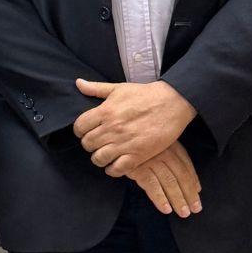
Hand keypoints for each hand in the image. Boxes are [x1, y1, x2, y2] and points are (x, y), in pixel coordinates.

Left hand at [74, 78, 196, 173]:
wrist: (173, 102)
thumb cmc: (145, 95)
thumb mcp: (119, 88)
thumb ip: (96, 88)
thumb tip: (78, 83)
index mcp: (105, 111)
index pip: (79, 127)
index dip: (80, 131)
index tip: (86, 131)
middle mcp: (112, 128)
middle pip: (87, 144)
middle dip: (89, 144)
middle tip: (97, 143)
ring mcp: (124, 143)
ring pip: (98, 158)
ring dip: (99, 158)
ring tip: (105, 154)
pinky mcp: (138, 154)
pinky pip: (117, 169)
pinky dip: (112, 170)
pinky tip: (114, 165)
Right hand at [125, 143, 202, 217]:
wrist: (116, 139)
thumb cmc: (137, 145)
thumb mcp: (157, 146)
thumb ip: (174, 160)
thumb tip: (195, 185)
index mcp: (171, 145)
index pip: (187, 166)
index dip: (193, 181)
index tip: (197, 194)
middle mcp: (164, 152)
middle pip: (181, 176)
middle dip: (189, 194)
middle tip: (195, 209)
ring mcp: (151, 159)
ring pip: (169, 182)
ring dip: (178, 199)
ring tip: (183, 213)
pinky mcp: (138, 168)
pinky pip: (152, 186)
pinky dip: (160, 198)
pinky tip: (166, 209)